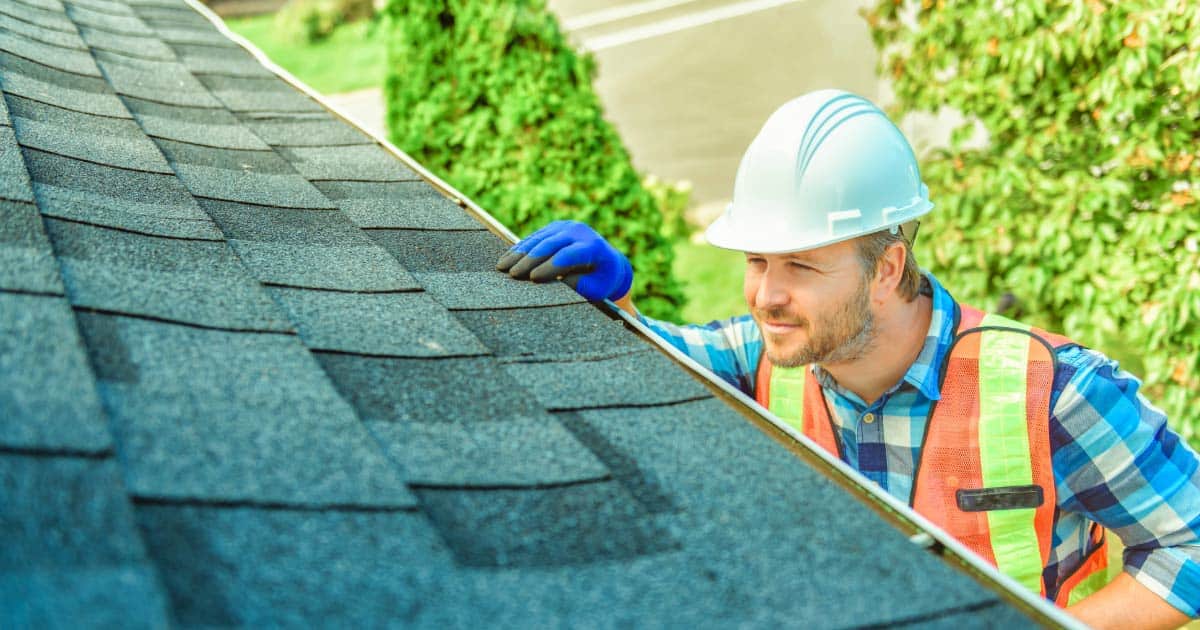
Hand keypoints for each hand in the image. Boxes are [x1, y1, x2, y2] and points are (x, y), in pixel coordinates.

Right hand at [496, 220, 632, 301]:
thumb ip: (578, 286)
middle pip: (550, 245)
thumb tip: (555, 283)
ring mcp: (565, 226)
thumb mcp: (596, 288)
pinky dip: (520, 248)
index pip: (567, 255)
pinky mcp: (554, 228)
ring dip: (519, 253)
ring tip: (502, 267)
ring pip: (538, 239)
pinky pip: (534, 237)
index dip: (549, 267)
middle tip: (511, 274)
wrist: (608, 261)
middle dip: (529, 260)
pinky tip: (506, 259)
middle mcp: (579, 231)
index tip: (532, 279)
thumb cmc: (601, 280)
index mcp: (593, 247)